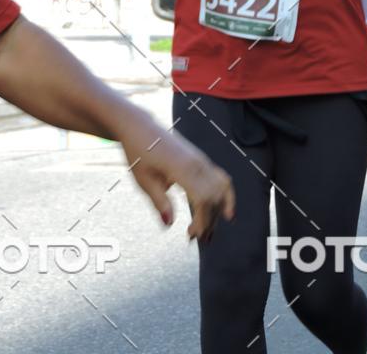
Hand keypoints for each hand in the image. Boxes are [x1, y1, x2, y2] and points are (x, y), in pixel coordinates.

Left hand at [120, 115, 234, 241]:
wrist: (140, 127)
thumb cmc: (139, 152)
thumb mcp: (143, 180)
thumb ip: (159, 202)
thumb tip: (169, 224)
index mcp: (182, 168)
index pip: (203, 199)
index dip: (202, 221)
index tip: (192, 236)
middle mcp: (197, 163)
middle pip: (214, 197)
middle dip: (209, 221)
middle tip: (197, 239)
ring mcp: (202, 160)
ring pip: (221, 189)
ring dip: (217, 212)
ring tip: (208, 231)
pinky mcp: (202, 160)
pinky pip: (221, 179)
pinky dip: (226, 196)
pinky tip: (227, 212)